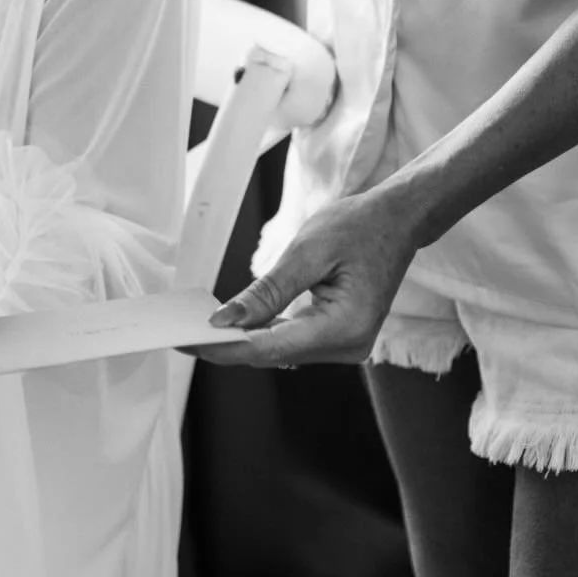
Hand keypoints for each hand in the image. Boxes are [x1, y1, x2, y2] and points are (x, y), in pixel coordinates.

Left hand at [193, 180, 420, 367]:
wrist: (396, 221)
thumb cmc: (357, 227)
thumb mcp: (306, 251)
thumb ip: (266, 291)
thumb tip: (226, 321)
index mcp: (345, 328)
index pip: (271, 349)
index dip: (226, 348)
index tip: (187, 343)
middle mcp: (348, 348)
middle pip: (273, 355)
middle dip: (228, 345)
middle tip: (181, 333)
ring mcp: (345, 346)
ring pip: (280, 351)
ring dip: (243, 339)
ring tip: (199, 326)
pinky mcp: (338, 337)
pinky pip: (292, 340)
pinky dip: (263, 331)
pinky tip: (236, 322)